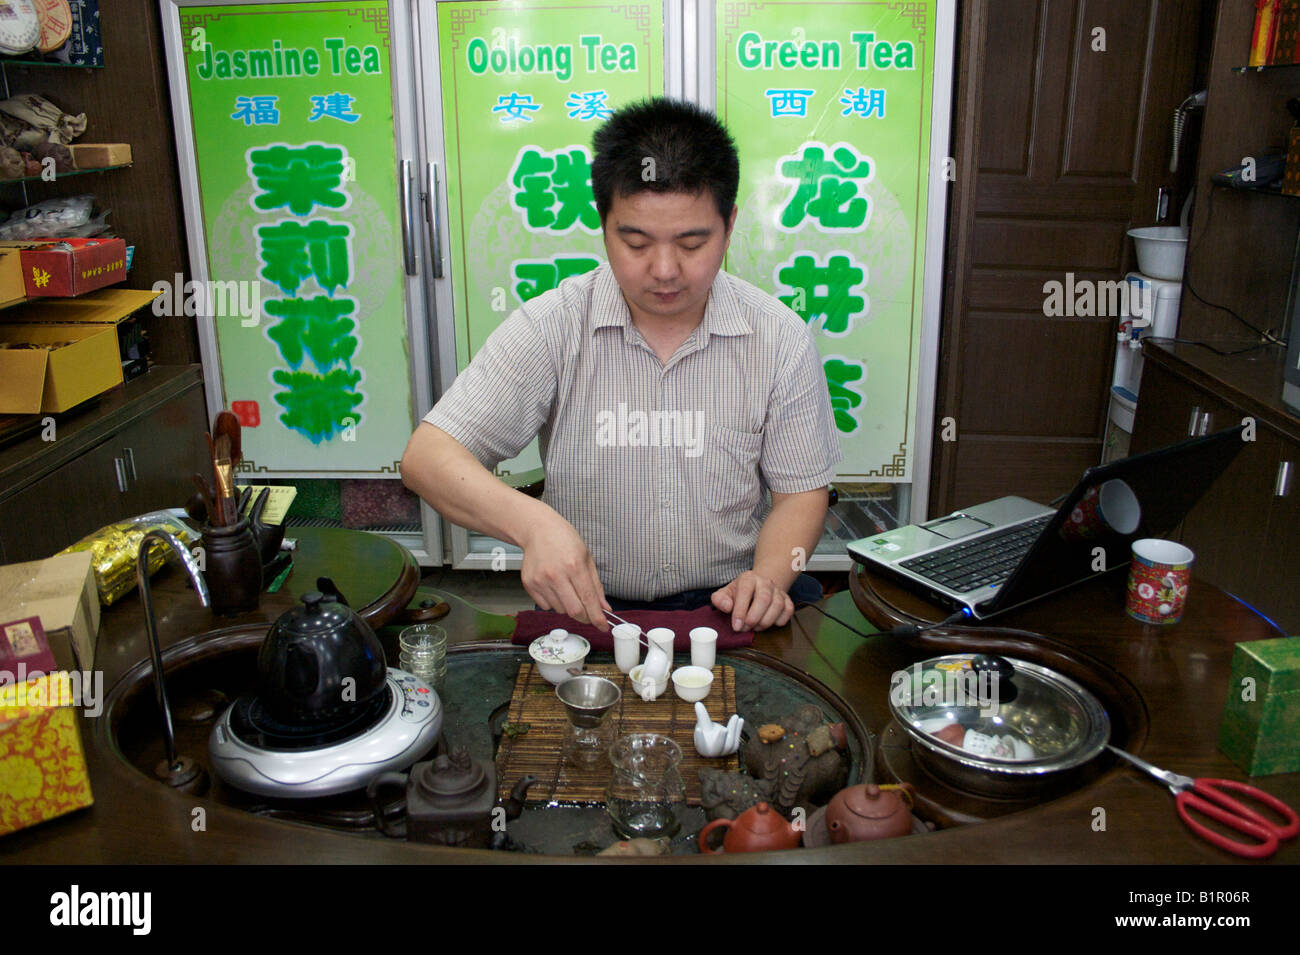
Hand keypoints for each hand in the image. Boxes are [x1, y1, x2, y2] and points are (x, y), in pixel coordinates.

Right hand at [518, 510, 610, 630]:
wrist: (538, 529)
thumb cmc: (564, 539)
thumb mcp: (587, 558)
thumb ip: (596, 586)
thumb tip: (604, 608)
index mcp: (574, 566)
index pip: (589, 600)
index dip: (598, 617)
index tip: (604, 627)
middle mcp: (556, 575)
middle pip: (574, 611)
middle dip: (585, 617)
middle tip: (589, 614)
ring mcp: (540, 580)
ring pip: (560, 610)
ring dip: (568, 607)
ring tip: (567, 588)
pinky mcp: (530, 584)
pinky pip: (546, 606)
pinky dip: (554, 602)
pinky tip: (554, 586)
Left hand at [711, 570, 793, 631]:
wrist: (757, 588)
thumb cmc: (739, 594)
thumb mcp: (725, 594)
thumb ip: (720, 599)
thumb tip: (727, 607)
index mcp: (748, 578)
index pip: (745, 591)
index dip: (740, 611)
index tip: (736, 626)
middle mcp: (765, 582)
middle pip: (764, 599)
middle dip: (753, 618)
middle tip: (744, 628)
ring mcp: (778, 591)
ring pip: (777, 606)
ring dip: (765, 622)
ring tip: (755, 627)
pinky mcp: (787, 600)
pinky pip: (788, 611)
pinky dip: (779, 621)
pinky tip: (769, 623)